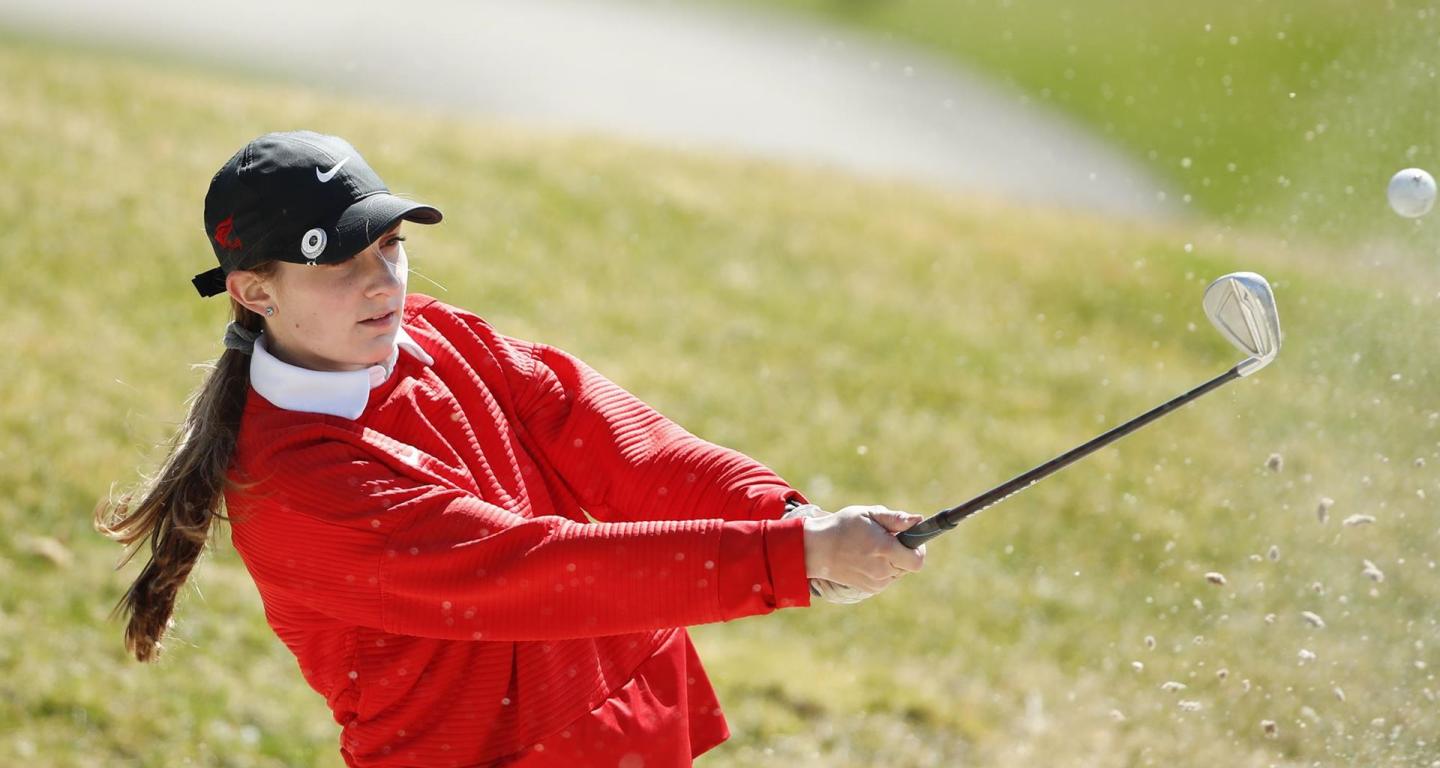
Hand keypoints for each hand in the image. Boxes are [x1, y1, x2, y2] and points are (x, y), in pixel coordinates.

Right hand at [796, 504, 926, 596]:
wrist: (817, 549)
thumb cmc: (843, 526)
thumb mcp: (868, 514)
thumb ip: (895, 519)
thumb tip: (919, 520)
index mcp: (884, 549)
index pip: (918, 559)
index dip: (918, 548)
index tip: (909, 538)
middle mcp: (882, 569)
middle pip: (910, 565)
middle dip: (904, 552)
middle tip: (887, 540)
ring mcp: (876, 582)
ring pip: (899, 572)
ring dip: (894, 561)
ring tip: (874, 549)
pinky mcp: (870, 589)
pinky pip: (887, 579)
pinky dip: (884, 569)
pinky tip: (868, 558)